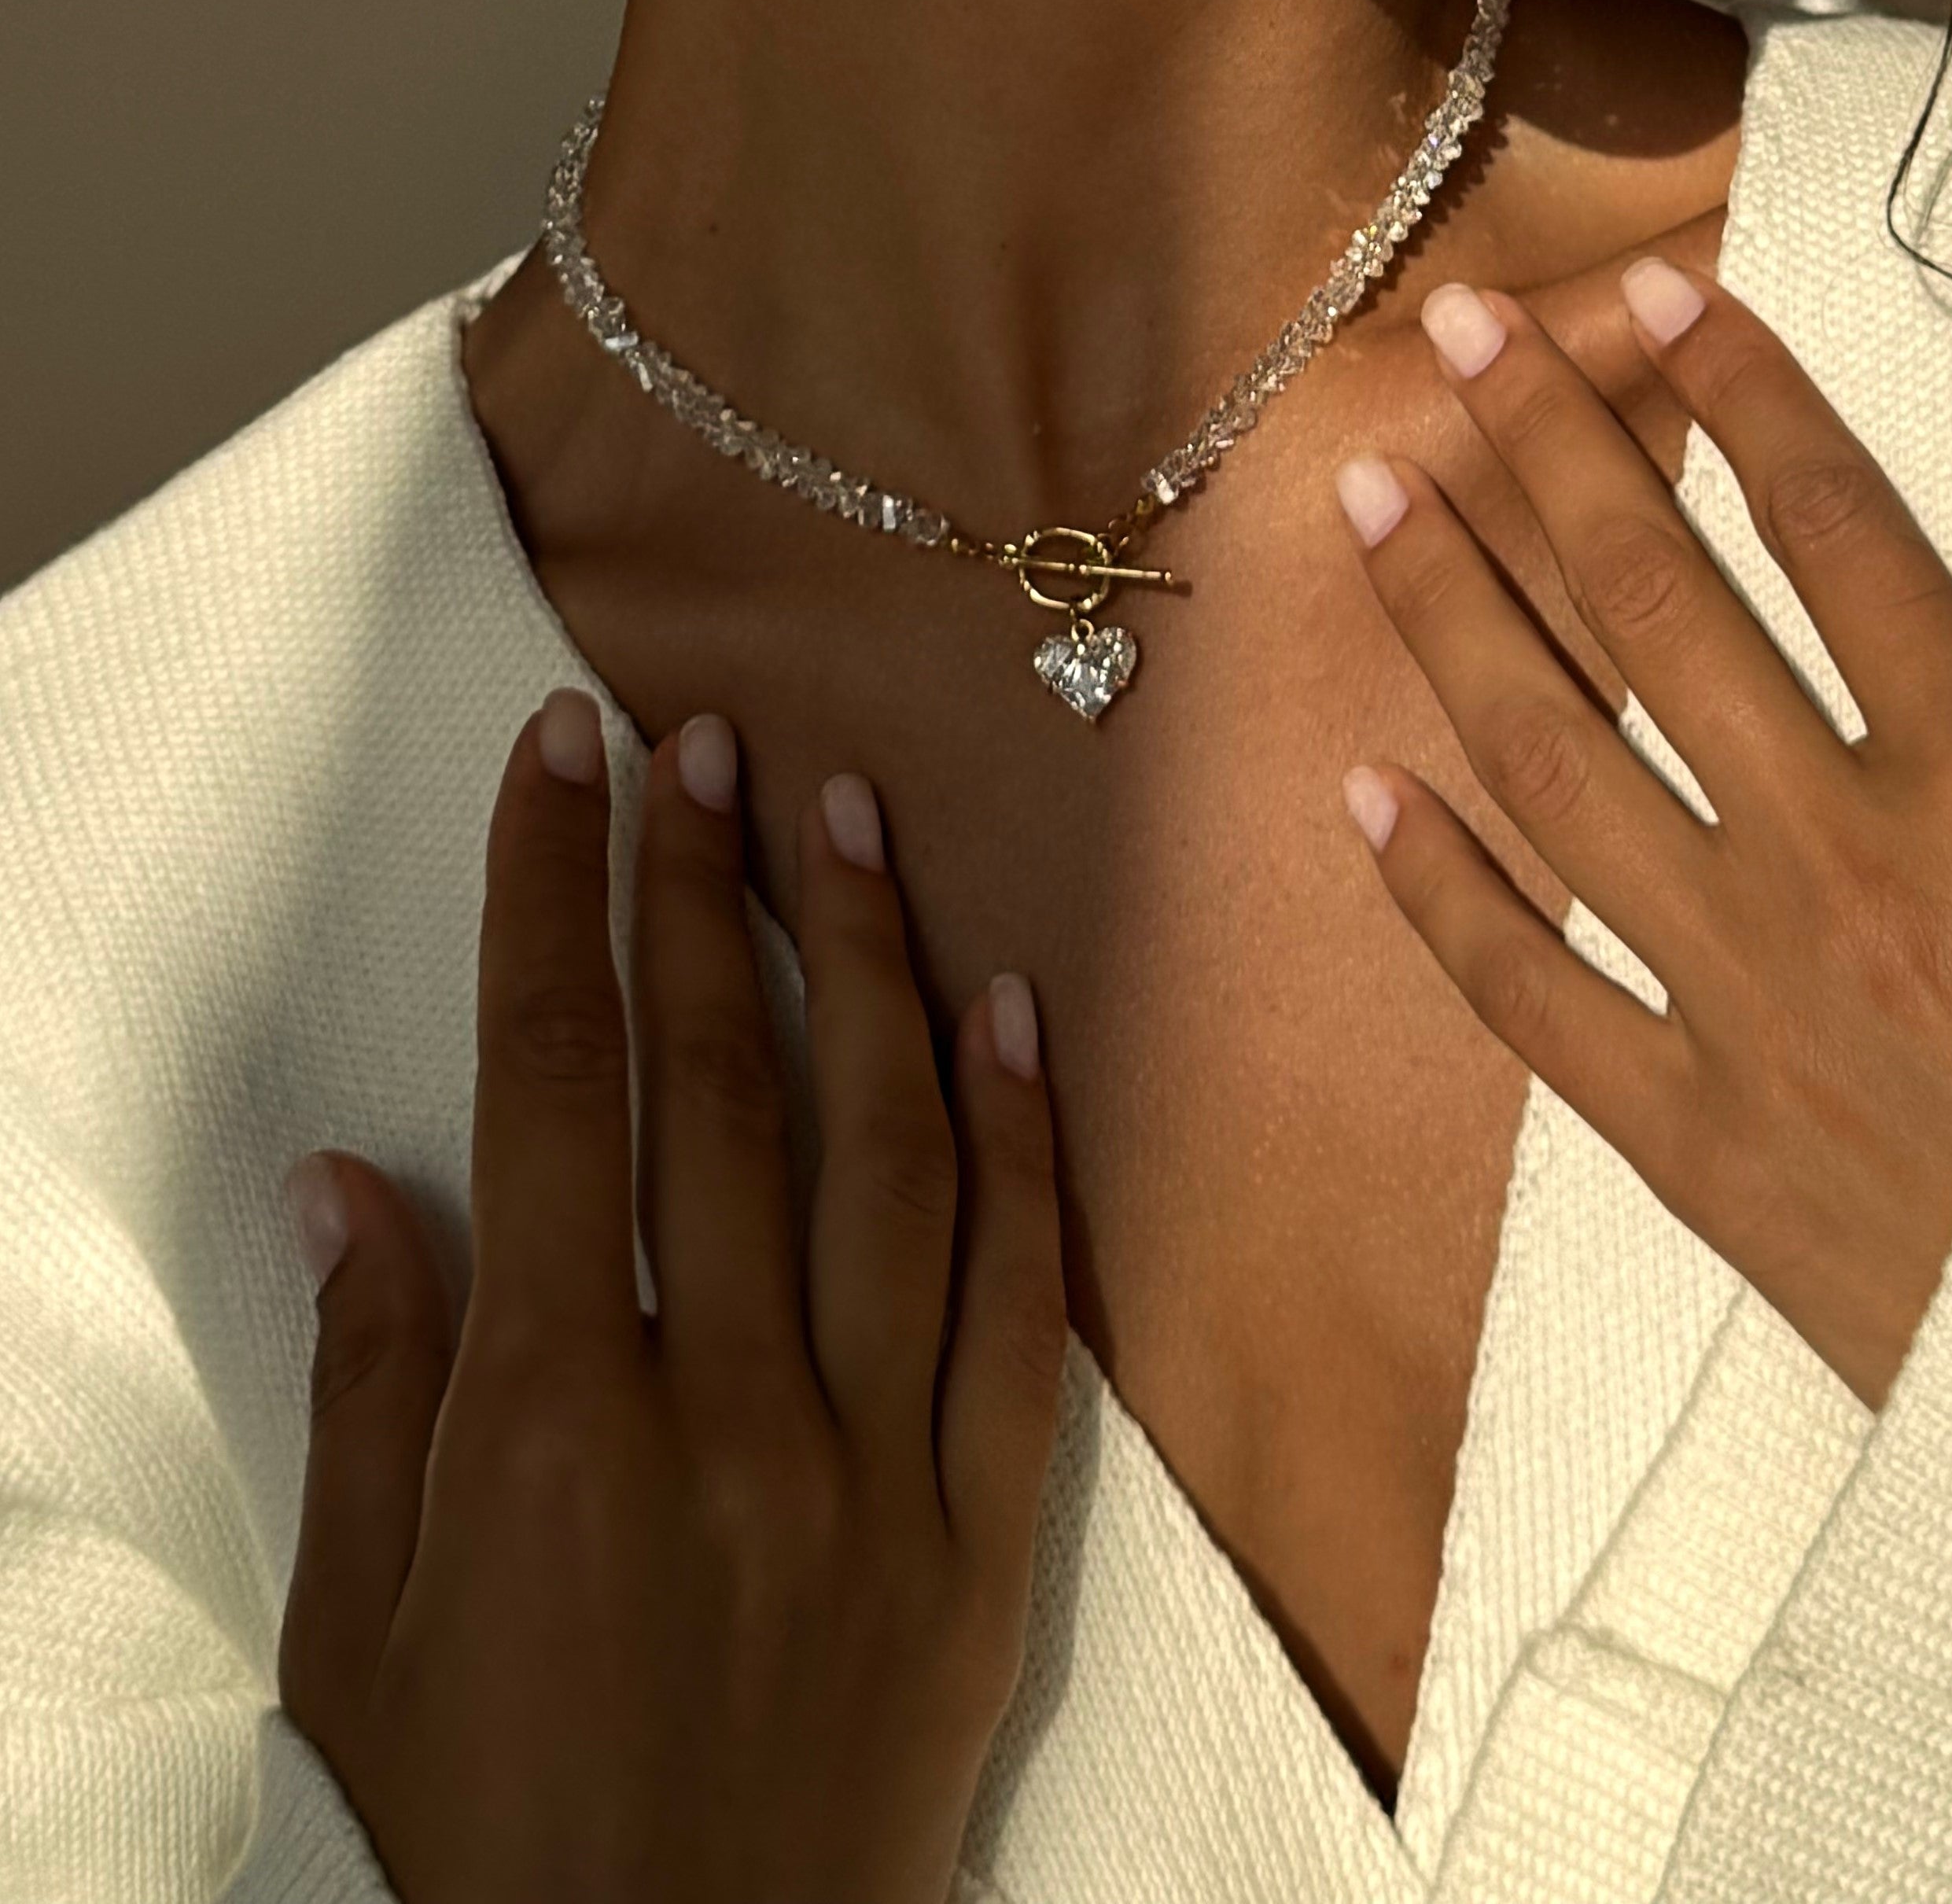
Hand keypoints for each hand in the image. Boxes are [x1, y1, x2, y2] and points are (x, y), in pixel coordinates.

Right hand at [277, 691, 1064, 1902]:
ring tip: (845, 814)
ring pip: (887, 1154)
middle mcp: (722, 1418)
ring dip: (865, 962)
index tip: (569, 758)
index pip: (552, 1087)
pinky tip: (1012, 1015)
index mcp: (547, 1422)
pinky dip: (1022, 1148)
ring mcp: (872, 1477)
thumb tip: (349, 1178)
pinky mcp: (985, 1548)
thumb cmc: (478, 1847)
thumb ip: (366, 1388)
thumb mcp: (357, 1634)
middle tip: (703, 738)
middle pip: (722, 1084)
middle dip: (699, 885)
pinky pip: (1019, 1309)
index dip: (554, 901)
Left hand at [1334, 262, 1951, 1408]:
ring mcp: (1748, 1004)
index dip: (1738, 392)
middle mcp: (1840, 865)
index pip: (1831, 527)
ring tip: (1362, 499)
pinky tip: (1359, 792)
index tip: (1650, 293)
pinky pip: (1530, 995)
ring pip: (1553, 761)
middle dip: (1544, 448)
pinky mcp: (1694, 1144)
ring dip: (1446, 615)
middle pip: (1657, 603)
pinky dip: (1436, 892)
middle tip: (1448, 334)